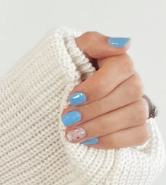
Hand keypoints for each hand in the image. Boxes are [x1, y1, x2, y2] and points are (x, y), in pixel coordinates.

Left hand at [62, 33, 151, 149]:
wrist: (46, 105)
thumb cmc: (59, 77)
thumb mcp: (68, 54)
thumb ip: (93, 42)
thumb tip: (123, 44)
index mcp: (116, 62)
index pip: (121, 67)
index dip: (97, 85)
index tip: (72, 96)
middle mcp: (131, 83)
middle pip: (129, 93)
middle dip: (94, 109)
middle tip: (67, 118)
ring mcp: (136, 106)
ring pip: (134, 114)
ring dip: (100, 126)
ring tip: (73, 133)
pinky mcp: (136, 128)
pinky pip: (138, 135)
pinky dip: (112, 140)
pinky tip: (88, 142)